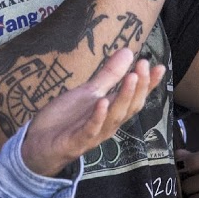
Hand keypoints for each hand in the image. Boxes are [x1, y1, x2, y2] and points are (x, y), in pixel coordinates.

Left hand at [21, 49, 160, 177]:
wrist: (38, 144)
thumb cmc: (66, 119)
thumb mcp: (88, 93)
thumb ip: (109, 75)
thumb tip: (129, 52)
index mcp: (114, 111)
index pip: (137, 97)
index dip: (150, 84)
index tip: (160, 67)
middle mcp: (109, 123)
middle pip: (130, 106)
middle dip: (140, 86)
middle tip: (143, 65)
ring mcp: (94, 133)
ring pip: (115, 116)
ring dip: (124, 97)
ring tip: (131, 77)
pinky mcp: (76, 141)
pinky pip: (90, 129)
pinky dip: (98, 117)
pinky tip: (103, 102)